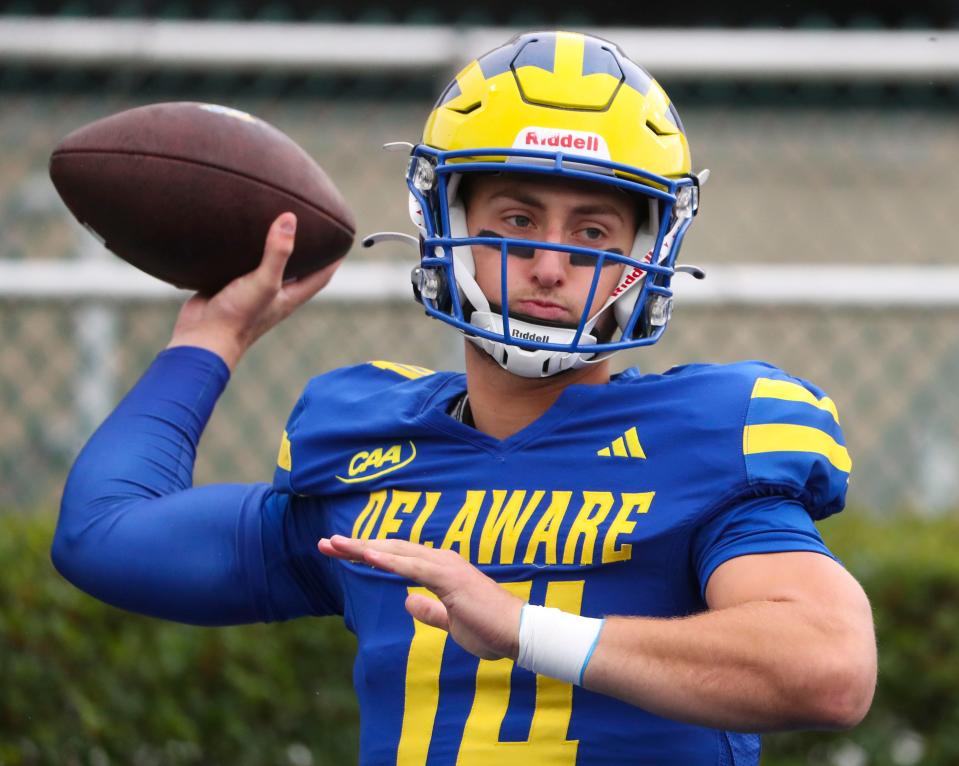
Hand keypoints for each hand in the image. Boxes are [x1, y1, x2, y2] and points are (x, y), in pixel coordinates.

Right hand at [167, 212, 341, 369]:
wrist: (201, 338)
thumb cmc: (238, 317)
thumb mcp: (264, 282)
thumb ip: (278, 253)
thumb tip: (290, 219)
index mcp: (289, 297)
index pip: (321, 276)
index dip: (333, 259)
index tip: (342, 239)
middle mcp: (273, 295)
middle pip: (297, 270)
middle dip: (305, 251)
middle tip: (310, 226)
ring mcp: (250, 292)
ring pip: (266, 267)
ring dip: (272, 249)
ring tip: (274, 224)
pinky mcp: (228, 288)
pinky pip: (239, 266)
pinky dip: (242, 252)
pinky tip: (237, 235)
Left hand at [318, 536, 524, 660]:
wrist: (519, 634)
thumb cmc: (489, 629)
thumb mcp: (451, 623)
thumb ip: (430, 611)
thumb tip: (407, 602)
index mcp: (440, 569)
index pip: (396, 557)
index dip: (367, 553)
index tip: (340, 552)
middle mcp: (440, 560)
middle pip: (390, 548)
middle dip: (356, 545)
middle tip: (325, 543)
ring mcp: (445, 565)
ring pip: (396, 551)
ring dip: (363, 546)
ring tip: (335, 544)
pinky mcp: (449, 577)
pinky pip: (412, 565)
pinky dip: (388, 558)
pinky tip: (366, 553)